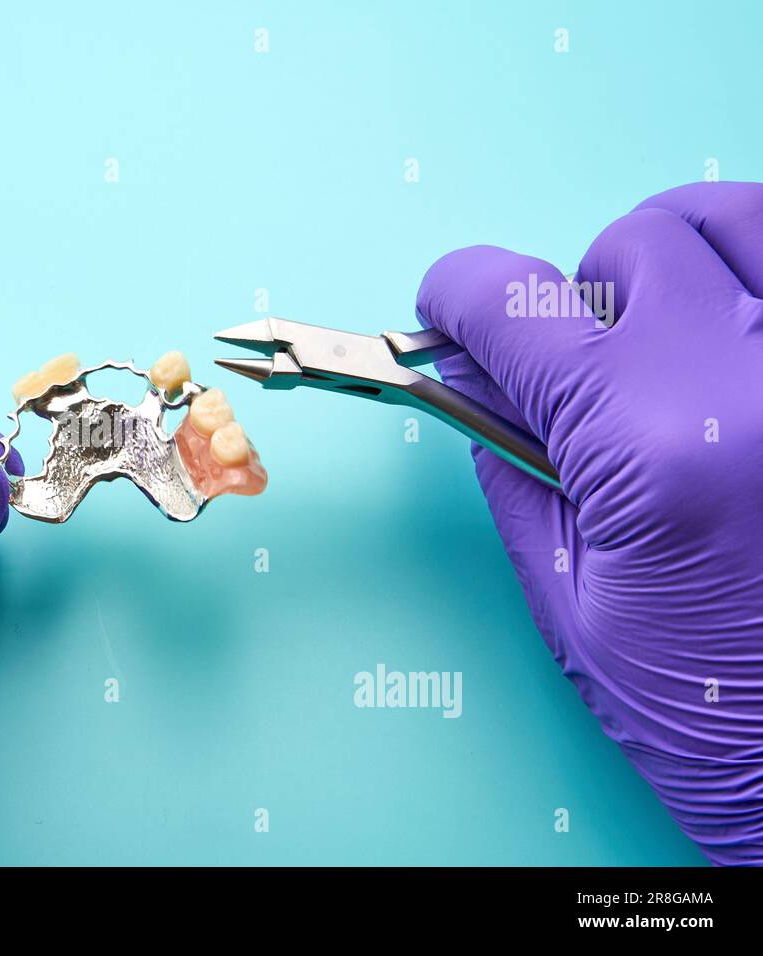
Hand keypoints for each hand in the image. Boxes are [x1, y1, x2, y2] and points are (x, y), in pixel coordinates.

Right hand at [416, 182, 762, 864]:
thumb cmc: (720, 721)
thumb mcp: (573, 606)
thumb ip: (516, 473)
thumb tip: (481, 386)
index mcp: (651, 445)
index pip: (522, 306)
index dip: (459, 292)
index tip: (444, 303)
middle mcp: (757, 381)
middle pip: (635, 244)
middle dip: (580, 295)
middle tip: (576, 367)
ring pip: (741, 218)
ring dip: (681, 257)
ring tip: (668, 329)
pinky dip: (757, 280)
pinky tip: (738, 340)